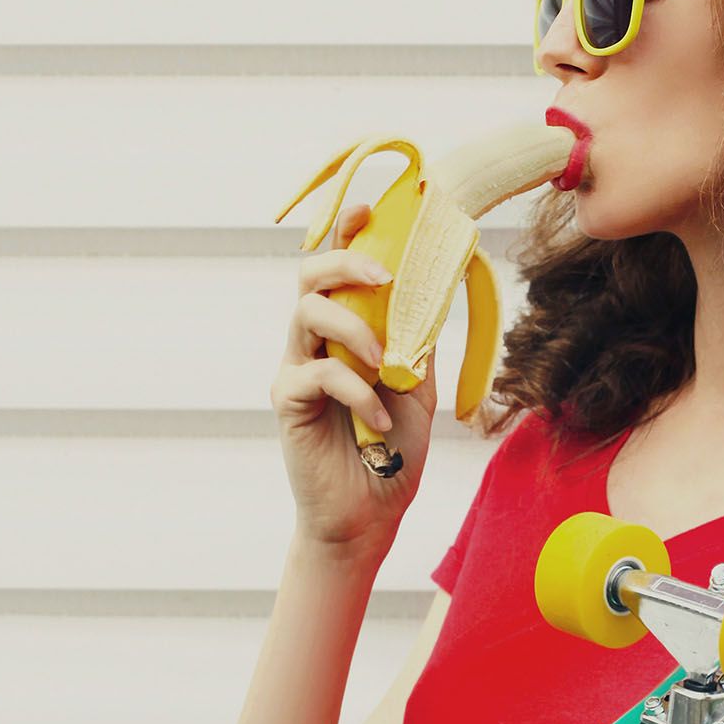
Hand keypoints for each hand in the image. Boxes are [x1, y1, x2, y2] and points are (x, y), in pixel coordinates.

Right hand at [270, 202, 439, 561]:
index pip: (336, 269)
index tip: (371, 209)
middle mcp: (313, 342)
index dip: (347, 232)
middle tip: (385, 276)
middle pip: (309, 275)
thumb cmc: (393, 450)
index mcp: (346, 330)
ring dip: (355, 329)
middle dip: (346, 261)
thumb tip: (437, 290)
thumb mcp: (418, 387)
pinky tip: (379, 421)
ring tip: (385, 364)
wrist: (369, 513)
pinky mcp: (286, 401)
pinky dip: (356, 391)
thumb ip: (419, 341)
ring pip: (307, 313)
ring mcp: (295, 368)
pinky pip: (317, 373)